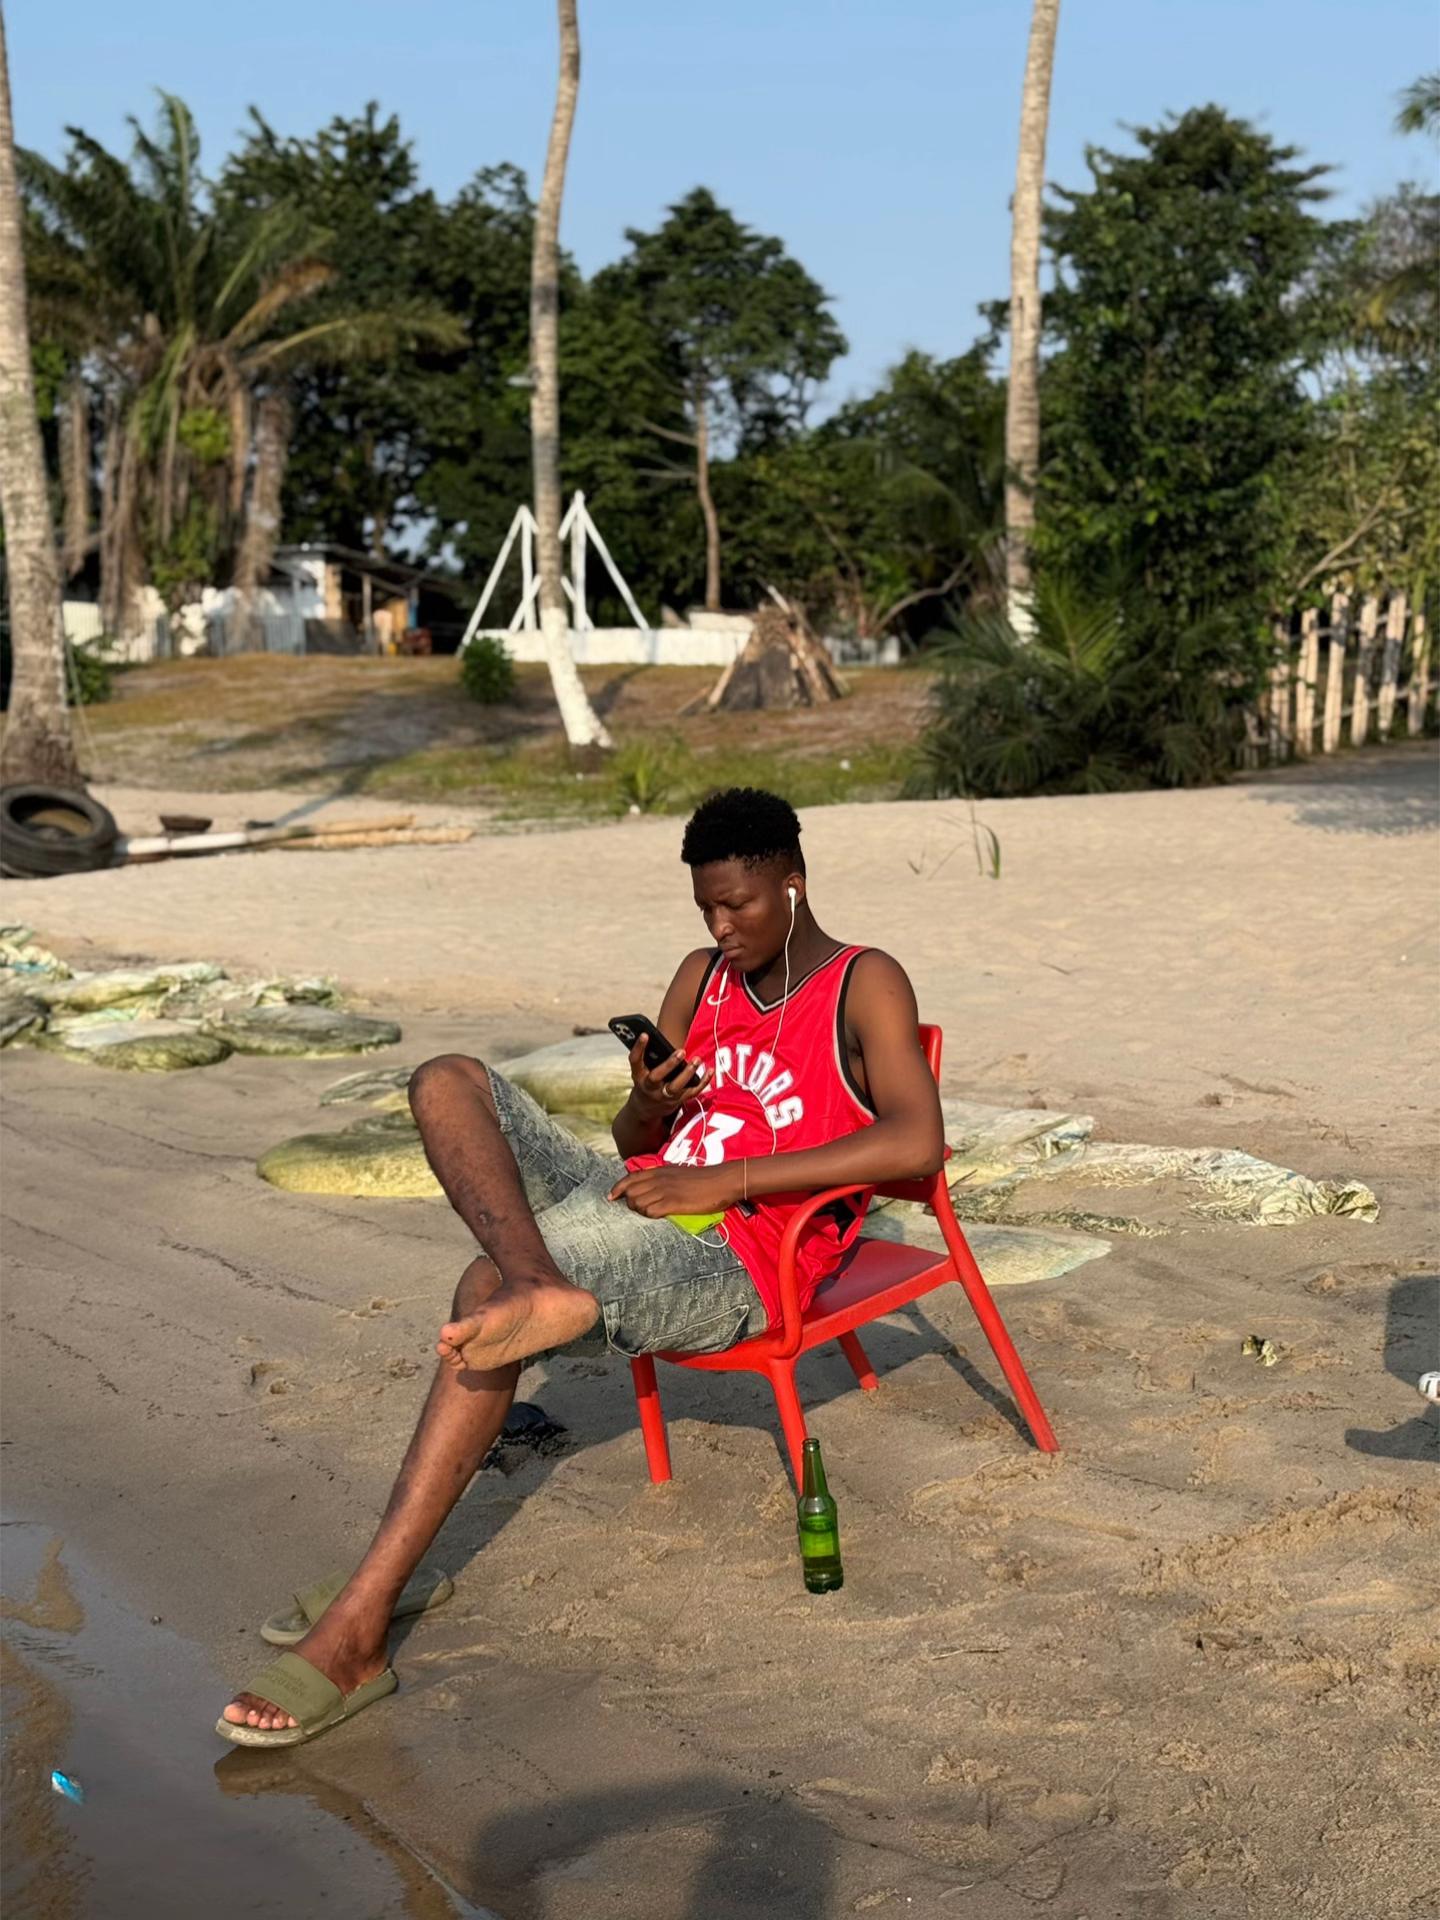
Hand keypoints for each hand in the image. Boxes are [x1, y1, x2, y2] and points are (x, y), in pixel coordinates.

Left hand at [607, 1162, 739, 1217]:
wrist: (723, 1180)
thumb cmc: (704, 1179)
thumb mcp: (679, 1173)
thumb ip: (663, 1178)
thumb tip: (651, 1187)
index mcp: (660, 1171)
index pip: (630, 1178)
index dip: (617, 1188)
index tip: (611, 1197)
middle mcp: (659, 1179)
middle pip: (630, 1192)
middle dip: (628, 1203)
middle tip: (636, 1210)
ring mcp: (666, 1190)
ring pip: (637, 1203)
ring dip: (639, 1211)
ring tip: (650, 1213)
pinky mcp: (674, 1203)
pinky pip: (651, 1211)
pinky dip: (650, 1216)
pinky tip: (658, 1216)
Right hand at [625, 1036, 706, 1120]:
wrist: (645, 1110)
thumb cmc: (645, 1083)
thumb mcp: (642, 1071)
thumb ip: (650, 1059)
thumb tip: (661, 1041)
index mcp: (639, 1076)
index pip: (635, 1061)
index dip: (639, 1048)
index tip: (644, 1034)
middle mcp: (650, 1087)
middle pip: (657, 1077)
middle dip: (670, 1064)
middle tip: (681, 1051)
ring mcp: (664, 1096)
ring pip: (676, 1087)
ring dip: (688, 1073)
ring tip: (697, 1060)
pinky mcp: (677, 1101)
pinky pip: (692, 1092)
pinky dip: (703, 1082)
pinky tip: (709, 1070)